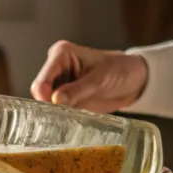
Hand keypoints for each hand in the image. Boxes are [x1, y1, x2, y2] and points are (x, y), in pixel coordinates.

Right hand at [30, 40, 148, 113]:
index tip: (54, 108)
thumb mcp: (100, 79)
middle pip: (40, 92)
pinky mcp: (64, 98)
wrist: (132, 81)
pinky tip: (73, 118)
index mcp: (61, 54)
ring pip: (45, 103)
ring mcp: (59, 84)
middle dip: (49, 105)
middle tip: (65, 115)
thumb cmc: (119, 70)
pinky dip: (62, 116)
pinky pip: (56, 110)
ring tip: (73, 115)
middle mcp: (56, 68)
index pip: (42, 78)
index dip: (44, 95)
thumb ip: (77, 90)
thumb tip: (55, 100)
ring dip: (55, 112)